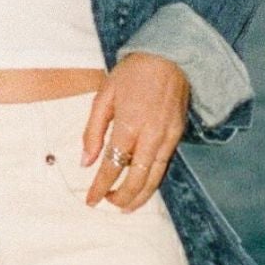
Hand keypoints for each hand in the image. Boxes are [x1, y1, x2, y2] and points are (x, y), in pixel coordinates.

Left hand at [80, 52, 188, 209]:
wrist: (170, 57)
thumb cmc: (133, 74)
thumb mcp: (104, 95)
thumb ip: (93, 131)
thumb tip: (86, 162)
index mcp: (130, 123)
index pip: (113, 165)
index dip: (101, 187)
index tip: (90, 200)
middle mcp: (152, 135)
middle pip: (137, 179)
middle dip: (121, 197)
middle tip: (108, 204)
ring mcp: (168, 137)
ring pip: (155, 177)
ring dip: (140, 196)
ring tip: (126, 206)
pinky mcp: (178, 136)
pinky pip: (164, 165)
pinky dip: (152, 181)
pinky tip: (142, 186)